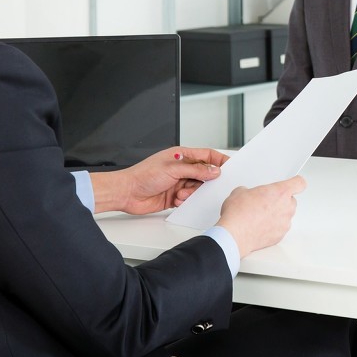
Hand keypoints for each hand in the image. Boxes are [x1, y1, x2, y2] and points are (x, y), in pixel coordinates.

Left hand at [93, 148, 227, 214]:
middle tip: (208, 186)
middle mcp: (181, 168)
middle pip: (204, 173)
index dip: (219, 160)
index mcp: (182, 155)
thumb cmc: (143, 175)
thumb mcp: (173, 169)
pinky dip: (186, 201)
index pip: (207, 155)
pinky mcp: (174, 196)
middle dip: (206, 181)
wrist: (126, 193)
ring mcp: (178, 182)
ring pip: (197, 188)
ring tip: (181, 194)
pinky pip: (189, 199)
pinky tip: (176, 199)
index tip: (230, 166)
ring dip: (192, 192)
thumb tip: (214, 171)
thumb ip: (196, 170)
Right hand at [217, 176, 306, 256]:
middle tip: (266, 203)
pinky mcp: (280, 236)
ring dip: (277, 215)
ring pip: (286, 215)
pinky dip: (273, 227)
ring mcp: (285, 223)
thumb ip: (251, 190)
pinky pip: (280, 228)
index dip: (295, 183)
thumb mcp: (240, 192)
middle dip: (280, 201)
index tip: (293, 183)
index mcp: (280, 192)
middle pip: (291, 200)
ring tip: (260, 217)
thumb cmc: (238, 214)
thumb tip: (247, 194)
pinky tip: (259, 227)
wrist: (234, 235)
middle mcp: (286, 207)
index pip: (299, 183)